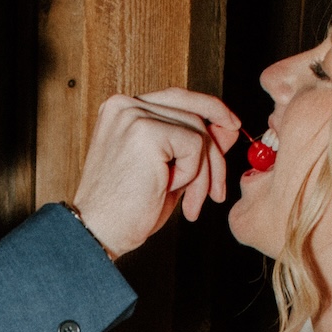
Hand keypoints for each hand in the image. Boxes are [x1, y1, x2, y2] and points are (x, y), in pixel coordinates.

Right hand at [72, 88, 240, 255]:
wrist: (99, 233)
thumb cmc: (127, 209)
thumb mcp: (170, 171)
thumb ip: (195, 145)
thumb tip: (229, 126)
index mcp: (123, 110)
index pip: (179, 98)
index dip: (210, 111)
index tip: (232, 127)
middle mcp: (125, 105)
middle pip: (194, 113)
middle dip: (214, 156)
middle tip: (216, 192)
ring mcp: (134, 114)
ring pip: (199, 132)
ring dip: (202, 174)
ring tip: (187, 202)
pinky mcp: (146, 131)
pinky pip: (194, 146)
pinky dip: (191, 175)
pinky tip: (167, 190)